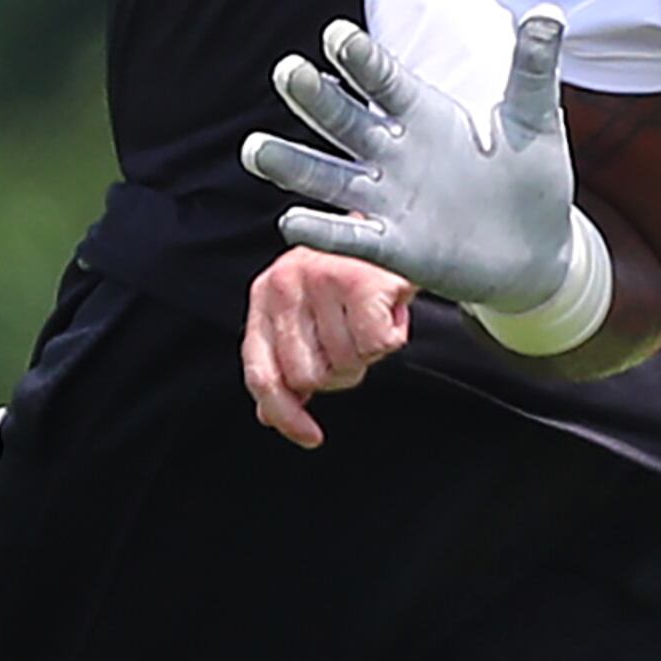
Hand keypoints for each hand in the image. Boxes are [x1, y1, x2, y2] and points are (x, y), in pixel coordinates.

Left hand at [241, 248, 416, 448]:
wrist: (400, 225)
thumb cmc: (353, 275)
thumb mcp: (309, 313)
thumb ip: (285, 360)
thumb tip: (267, 415)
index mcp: (266, 295)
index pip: (261, 373)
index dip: (283, 413)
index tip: (310, 436)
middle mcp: (285, 284)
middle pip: (310, 377)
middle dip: (341, 371)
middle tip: (356, 339)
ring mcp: (322, 280)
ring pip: (348, 363)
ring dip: (369, 352)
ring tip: (373, 316)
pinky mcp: (361, 280)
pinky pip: (378, 346)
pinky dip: (393, 337)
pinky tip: (391, 311)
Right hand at [243, 11, 585, 316]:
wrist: (538, 250)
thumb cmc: (532, 176)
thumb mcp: (536, 119)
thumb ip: (534, 69)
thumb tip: (550, 12)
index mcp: (425, 114)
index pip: (385, 81)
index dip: (362, 60)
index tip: (335, 35)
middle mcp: (396, 153)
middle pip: (346, 122)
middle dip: (316, 99)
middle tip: (286, 71)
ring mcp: (391, 200)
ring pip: (331, 178)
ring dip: (293, 164)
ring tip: (254, 150)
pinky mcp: (395, 247)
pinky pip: (352, 237)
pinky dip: (323, 231)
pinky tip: (291, 221)